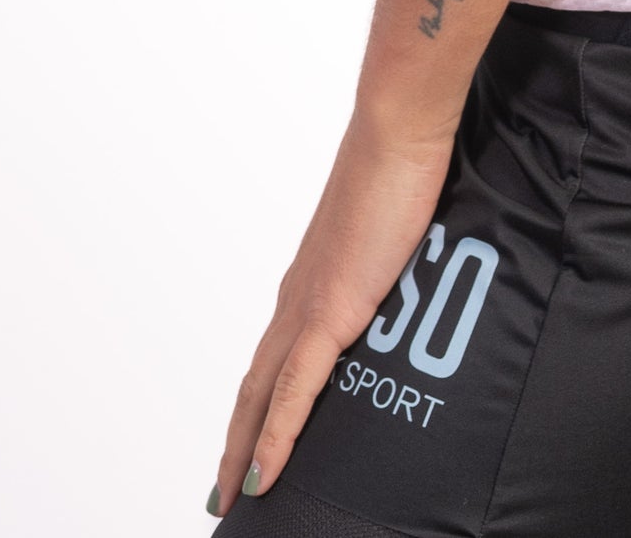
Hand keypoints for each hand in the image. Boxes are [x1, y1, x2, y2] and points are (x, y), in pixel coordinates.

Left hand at [210, 109, 456, 513]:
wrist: (397, 136)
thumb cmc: (401, 171)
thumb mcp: (393, 238)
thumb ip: (388, 269)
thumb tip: (406, 286)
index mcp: (309, 283)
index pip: (271, 358)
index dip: (255, 406)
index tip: (245, 444)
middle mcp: (296, 299)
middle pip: (252, 388)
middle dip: (237, 441)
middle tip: (224, 488)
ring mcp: (307, 307)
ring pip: (259, 397)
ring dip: (243, 449)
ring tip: (233, 494)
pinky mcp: (328, 312)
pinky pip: (293, 391)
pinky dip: (274, 437)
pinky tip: (261, 475)